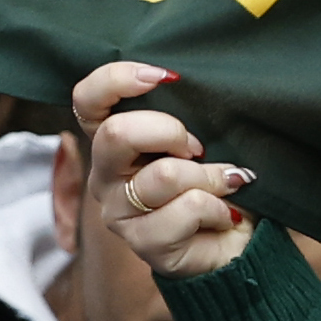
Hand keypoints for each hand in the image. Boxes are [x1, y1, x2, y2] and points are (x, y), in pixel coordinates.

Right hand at [75, 59, 253, 279]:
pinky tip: (223, 215)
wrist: (235, 241)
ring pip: (164, 174)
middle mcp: (105, 176)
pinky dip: (218, 206)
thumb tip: (182, 84)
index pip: (86, 101)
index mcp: (112, 142)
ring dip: (208, 176)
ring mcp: (119, 212)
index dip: (116, 80)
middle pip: (116, 134)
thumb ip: (182, 114)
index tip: (164, 77)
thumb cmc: (213, 181)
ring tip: (223, 185)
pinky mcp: (143, 242)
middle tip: (199, 148)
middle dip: (172, 131)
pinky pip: (188, 208)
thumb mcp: (197, 139)